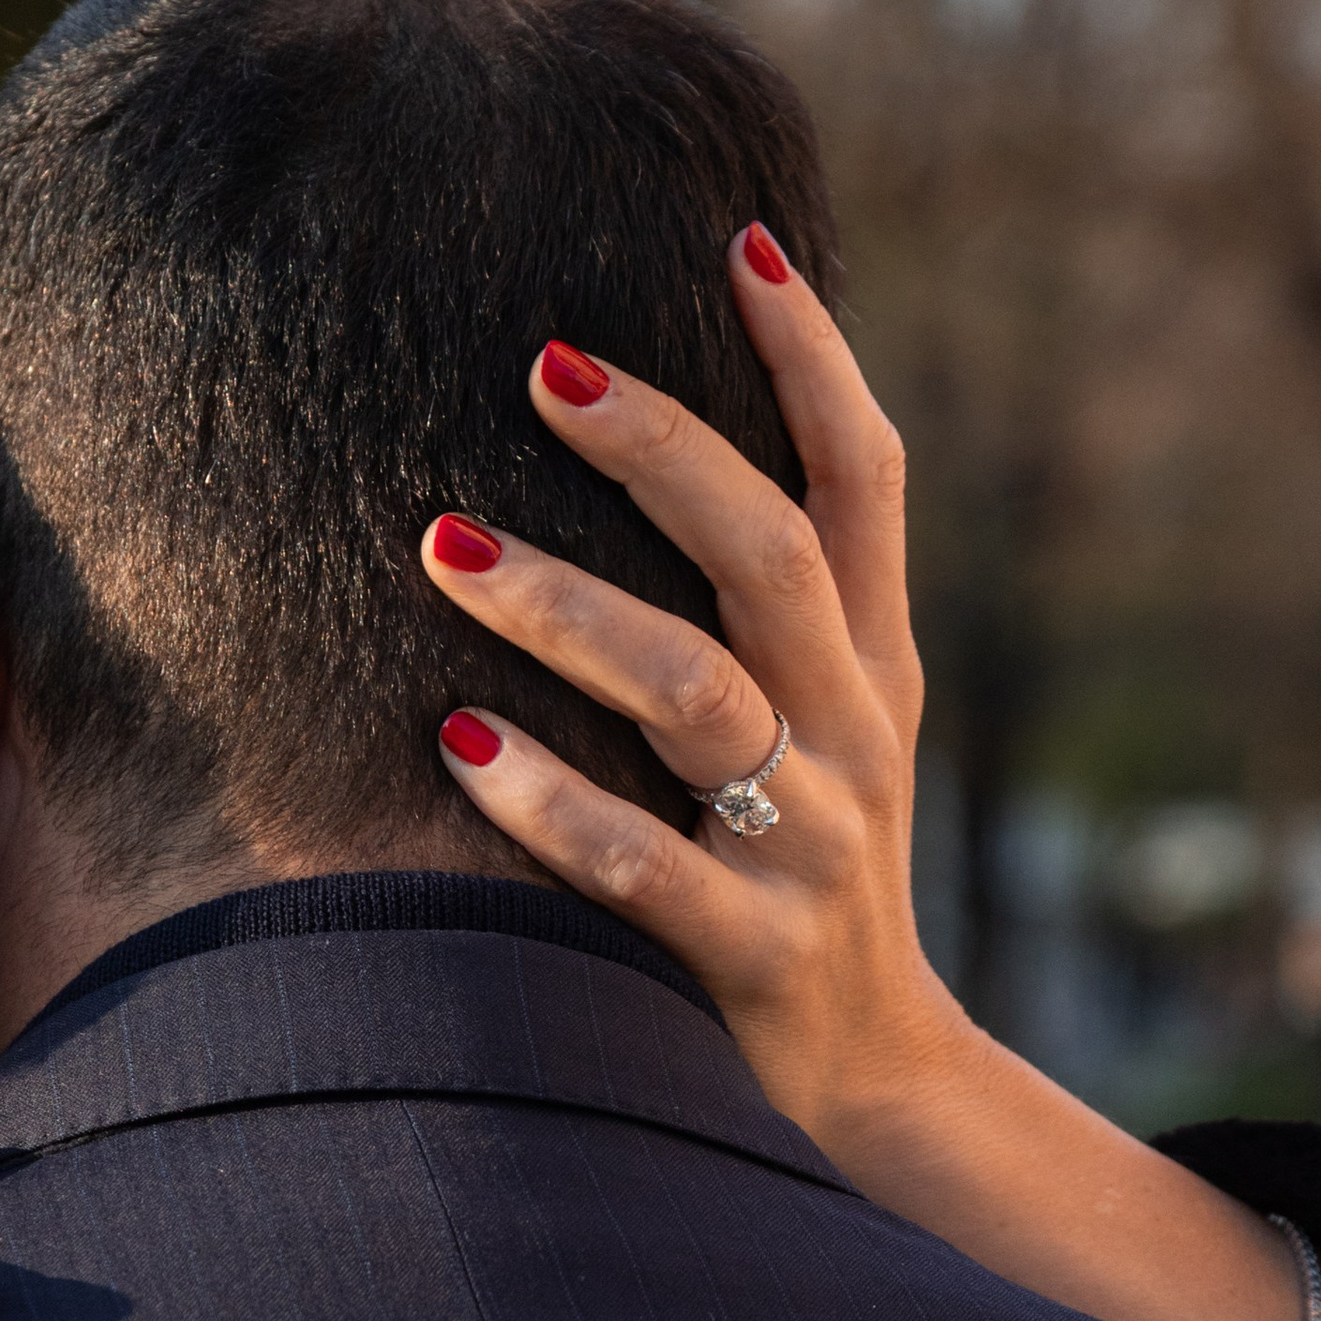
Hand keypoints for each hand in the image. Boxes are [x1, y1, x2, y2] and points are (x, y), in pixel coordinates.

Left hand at [423, 229, 972, 1158]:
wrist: (875, 1081)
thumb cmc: (806, 873)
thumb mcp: (833, 731)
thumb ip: (782, 606)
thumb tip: (674, 444)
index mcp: (871, 664)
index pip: (863, 479)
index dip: (812, 359)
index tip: (741, 239)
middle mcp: (853, 731)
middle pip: (769, 555)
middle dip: (663, 450)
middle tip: (541, 365)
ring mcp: (810, 844)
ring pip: (698, 695)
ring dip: (568, 612)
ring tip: (445, 549)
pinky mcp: (754, 953)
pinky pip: (644, 867)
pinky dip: (548, 804)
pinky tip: (458, 745)